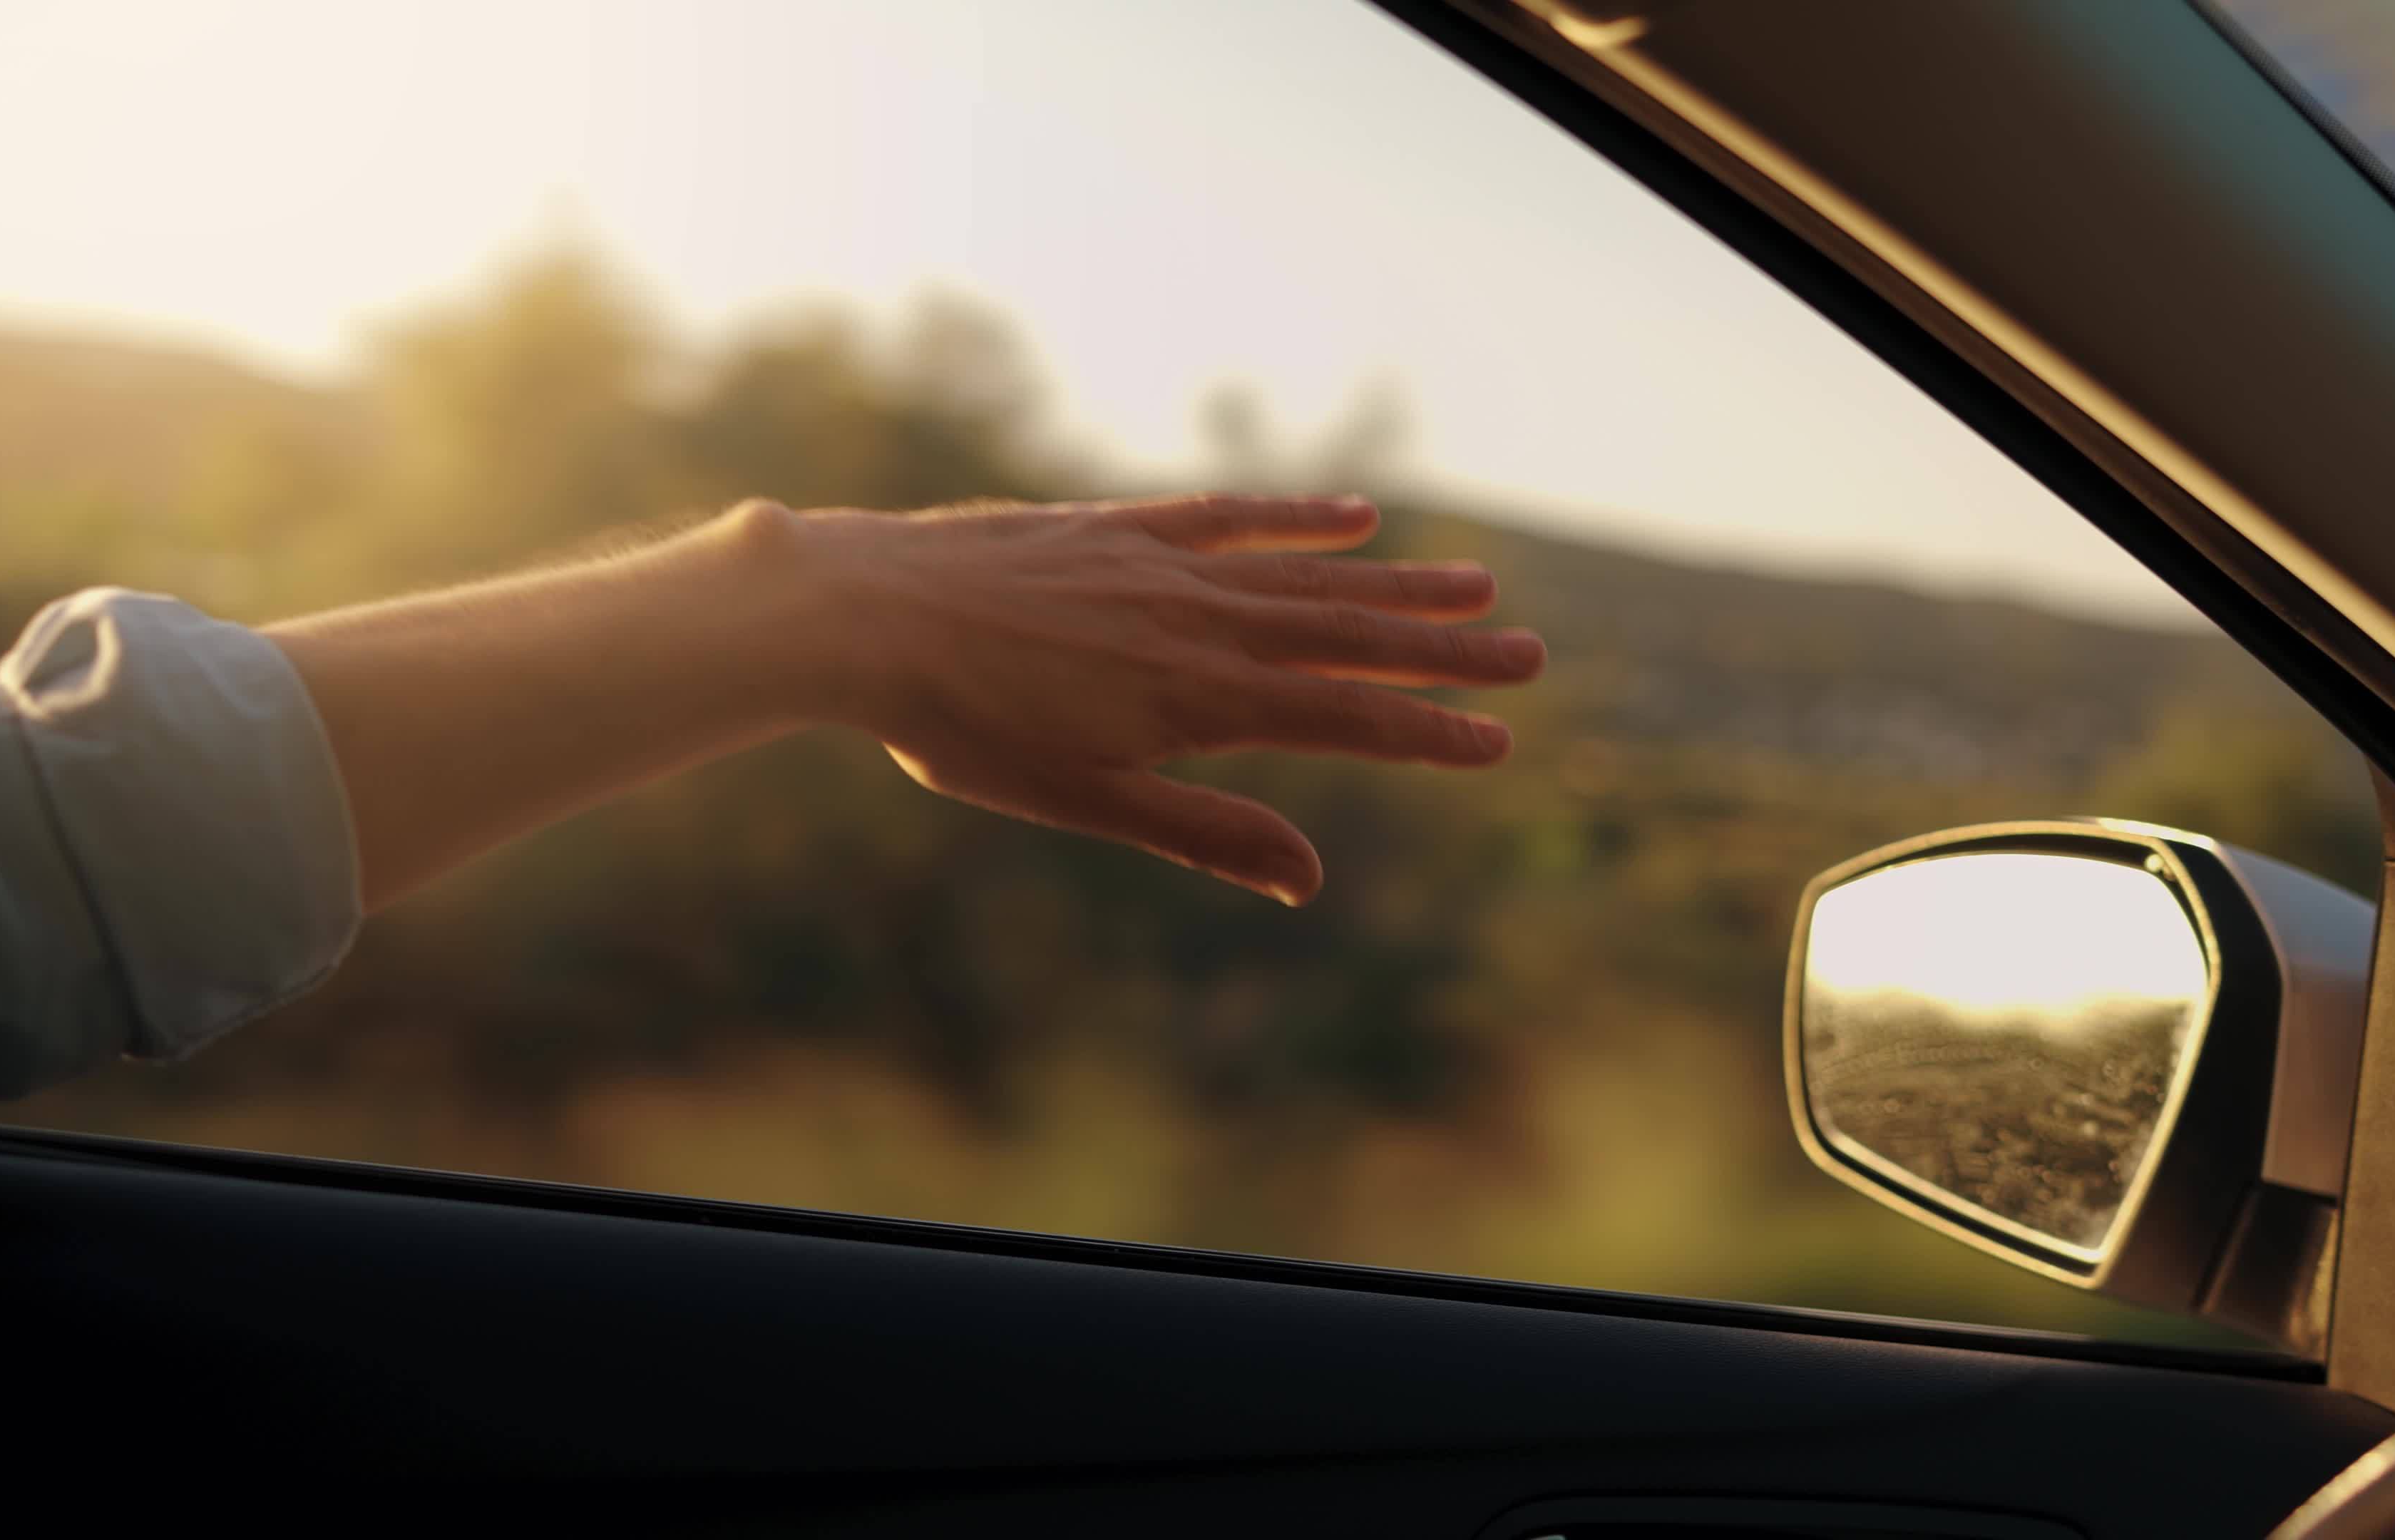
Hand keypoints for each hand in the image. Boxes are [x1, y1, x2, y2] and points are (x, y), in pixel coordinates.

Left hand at [762, 493, 1544, 904]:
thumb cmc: (960, 728)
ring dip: (1396, 585)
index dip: (1427, 732)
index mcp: (1199, 701)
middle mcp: (1201, 624)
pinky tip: (1357, 516)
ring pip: (1307, 576)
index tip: (1500, 742)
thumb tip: (1312, 882)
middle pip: (1348, 639)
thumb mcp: (1084, 801)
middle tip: (1530, 655)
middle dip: (1443, 654)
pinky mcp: (1120, 528)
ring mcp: (1166, 567)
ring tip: (1474, 584)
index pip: (1345, 719)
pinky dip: (1300, 519)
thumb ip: (1205, 833)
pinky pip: (1232, 516)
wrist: (864, 614)